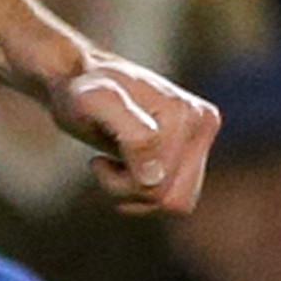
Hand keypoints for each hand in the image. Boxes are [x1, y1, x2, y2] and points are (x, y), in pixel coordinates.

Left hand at [49, 54, 219, 215]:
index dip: (120, 182)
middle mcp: (202, 121)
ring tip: (115, 165)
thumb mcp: (91, 104)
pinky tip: (126, 168)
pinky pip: (178, 197)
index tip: (96, 160)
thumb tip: (155, 177)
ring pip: (177, 202)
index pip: (156, 182)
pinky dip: (147, 193)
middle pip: (173, 198)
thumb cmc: (78, 94)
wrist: (78, 79)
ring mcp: (202, 135)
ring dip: (138, 193)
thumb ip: (131, 134)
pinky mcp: (195, 148)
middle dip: (130, 190)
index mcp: (184, 113)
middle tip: (102, 164)